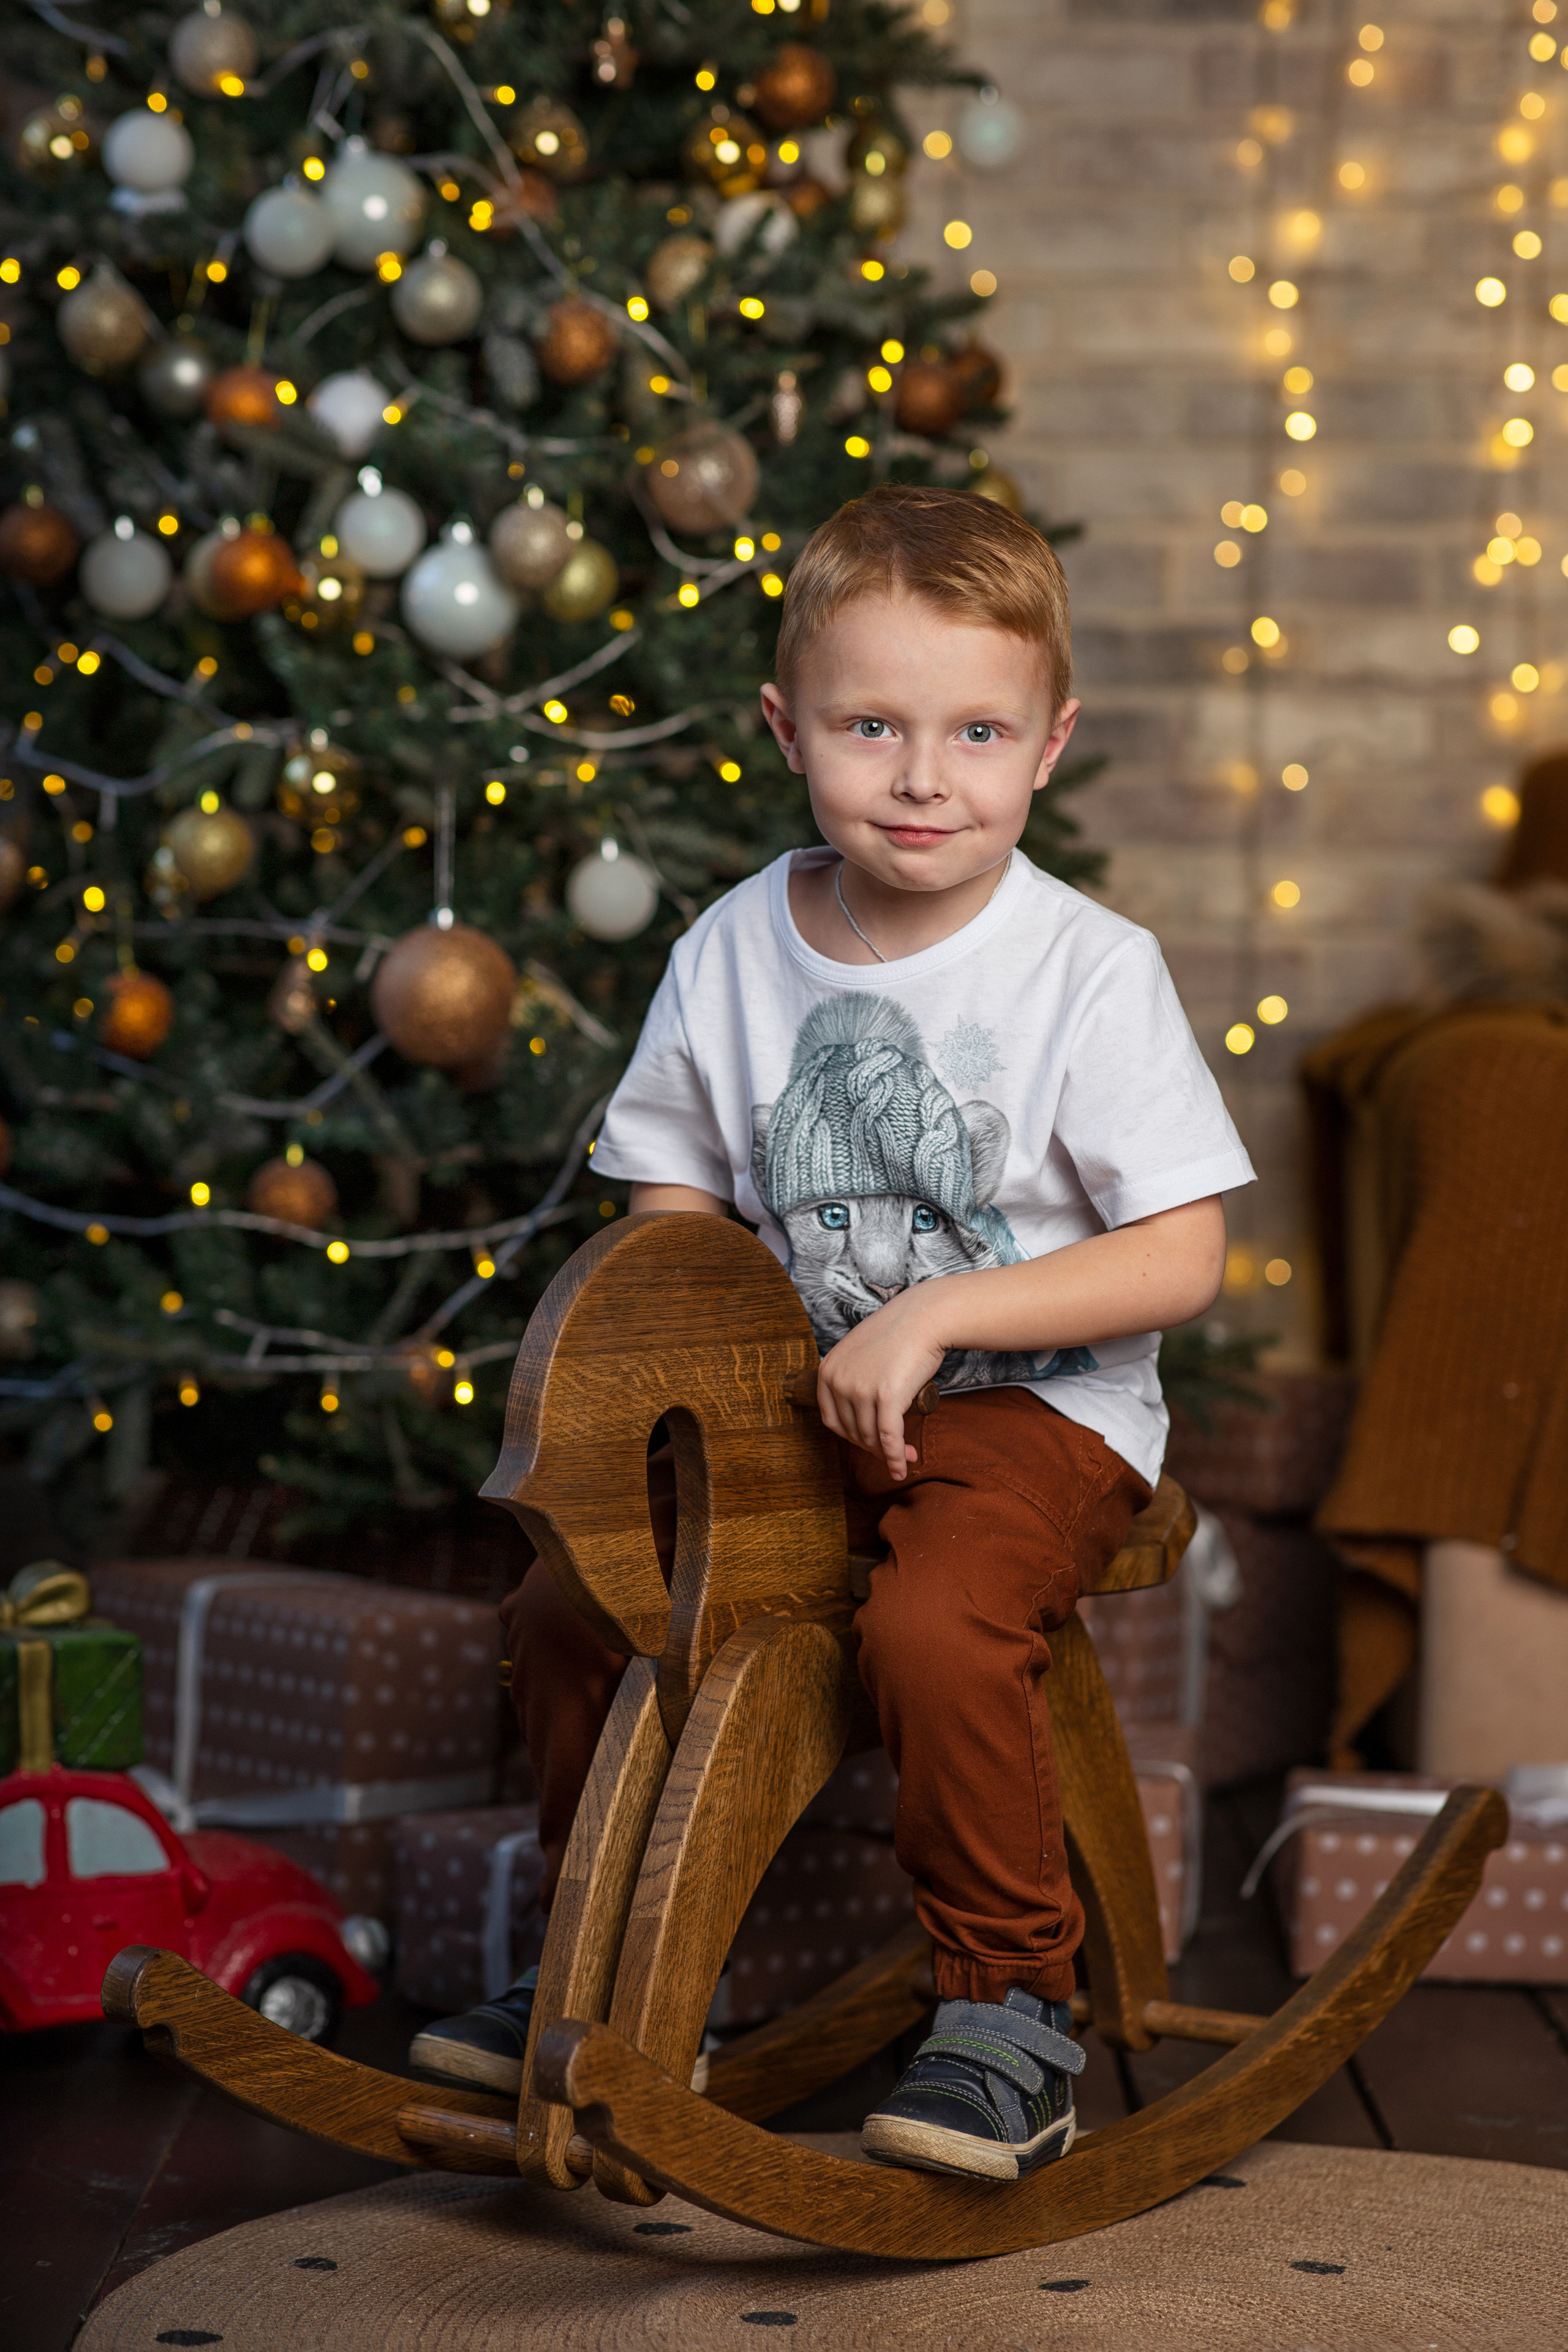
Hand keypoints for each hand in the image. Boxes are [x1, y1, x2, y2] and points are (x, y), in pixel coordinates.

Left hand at [815, 1290, 945, 1480]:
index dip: (852, 1437)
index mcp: (827, 1371)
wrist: (924, 1317)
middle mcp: (838, 1381)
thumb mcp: (860, 1354)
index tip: (870, 1442)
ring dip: (889, 1454)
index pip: (832, 1420)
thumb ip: (852, 1379)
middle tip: (895, 1454)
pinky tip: (902, 1468)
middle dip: (874, 1448)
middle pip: (852, 1431)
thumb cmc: (898, 1335)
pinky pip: (889, 1438)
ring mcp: (860, 1390)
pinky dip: (896, 1458)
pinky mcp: (887, 1397)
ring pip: (872, 1437)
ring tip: (909, 1456)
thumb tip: (860, 1418)